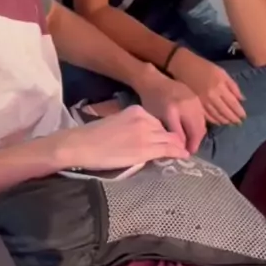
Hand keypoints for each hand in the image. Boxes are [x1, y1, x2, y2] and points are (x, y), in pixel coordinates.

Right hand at [57, 105, 188, 170]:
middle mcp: (144, 119)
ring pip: (169, 139)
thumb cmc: (94, 136)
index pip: (157, 121)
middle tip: (178, 148)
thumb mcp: (117, 123)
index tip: (166, 139)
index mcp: (136, 110)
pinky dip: (178, 152)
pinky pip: (167, 149)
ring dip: (177, 146)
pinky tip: (184, 155)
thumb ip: (132, 126)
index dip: (163, 132)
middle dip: (172, 139)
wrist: (82, 145)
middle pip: (164, 130)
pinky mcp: (146, 149)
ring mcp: (146, 133)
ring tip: (183, 152)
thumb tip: (142, 137)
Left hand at [137, 70, 205, 153]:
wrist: (154, 80)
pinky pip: (202, 115)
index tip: (186, 153)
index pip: (186, 134)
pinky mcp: (196, 97)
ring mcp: (194, 101)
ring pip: (201, 123)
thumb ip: (170, 132)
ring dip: (198, 133)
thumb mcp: (157, 118)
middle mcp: (187, 106)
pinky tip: (192, 128)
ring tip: (191, 140)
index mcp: (174, 112)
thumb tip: (181, 147)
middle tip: (190, 149)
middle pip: (198, 129)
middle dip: (195, 141)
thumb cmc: (151, 100)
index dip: (188, 146)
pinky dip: (198, 124)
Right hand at [170, 47, 245, 125]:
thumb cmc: (204, 66)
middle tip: (239, 123)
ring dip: (225, 121)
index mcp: (220, 87)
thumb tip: (242, 99)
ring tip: (230, 123)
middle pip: (225, 111)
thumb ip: (233, 86)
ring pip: (216, 115)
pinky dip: (214, 120)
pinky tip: (219, 122)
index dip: (239, 112)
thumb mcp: (222, 72)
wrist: (184, 66)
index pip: (233, 103)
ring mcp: (203, 101)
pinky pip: (207, 116)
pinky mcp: (196, 104)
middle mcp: (212, 96)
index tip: (244, 117)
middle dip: (233, 118)